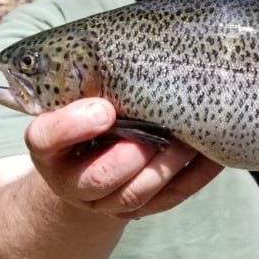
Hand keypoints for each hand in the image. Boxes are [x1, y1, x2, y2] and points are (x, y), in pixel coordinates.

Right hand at [25, 98, 222, 218]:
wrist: (91, 164)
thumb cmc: (87, 116)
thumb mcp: (76, 98)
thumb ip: (89, 81)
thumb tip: (127, 50)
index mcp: (48, 146)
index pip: (46, 138)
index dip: (73, 126)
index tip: (104, 108)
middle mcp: (72, 181)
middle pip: (99, 178)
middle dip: (132, 155)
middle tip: (157, 130)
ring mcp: (107, 201)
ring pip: (138, 193)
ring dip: (169, 163)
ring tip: (190, 135)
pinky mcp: (143, 208)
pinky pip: (172, 196)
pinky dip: (196, 174)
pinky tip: (212, 150)